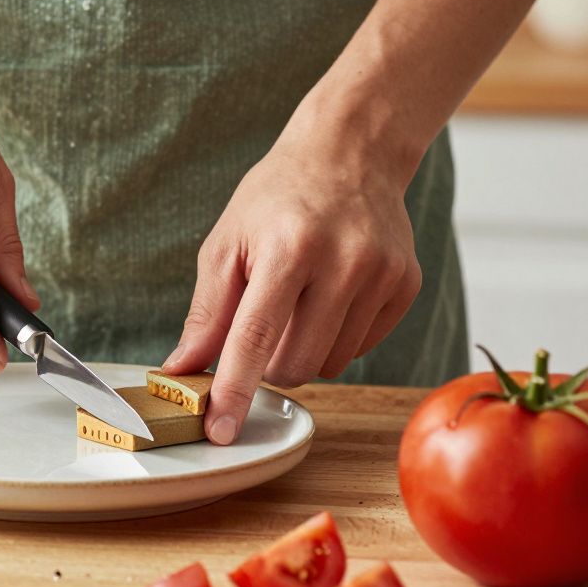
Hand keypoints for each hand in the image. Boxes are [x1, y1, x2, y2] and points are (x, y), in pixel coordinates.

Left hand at [161, 132, 421, 444]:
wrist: (350, 154)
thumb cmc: (277, 199)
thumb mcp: (226, 242)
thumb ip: (206, 313)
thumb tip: (181, 371)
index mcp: (288, 247)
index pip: (255, 337)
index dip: (235, 390)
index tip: (220, 432)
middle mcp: (343, 261)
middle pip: (294, 363)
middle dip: (266, 364)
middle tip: (260, 325)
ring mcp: (382, 275)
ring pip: (328, 364)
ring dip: (301, 350)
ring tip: (297, 300)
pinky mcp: (406, 285)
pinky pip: (359, 348)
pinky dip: (334, 337)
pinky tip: (330, 295)